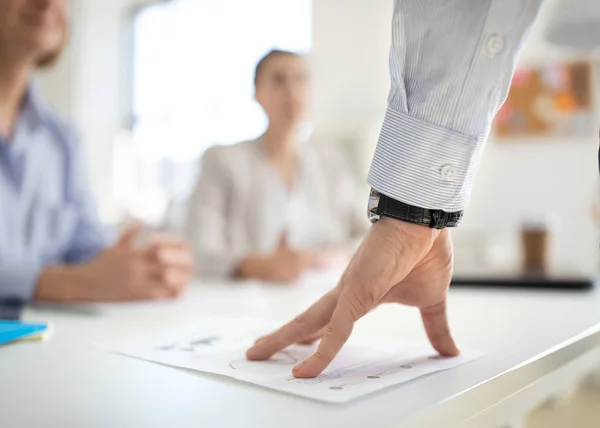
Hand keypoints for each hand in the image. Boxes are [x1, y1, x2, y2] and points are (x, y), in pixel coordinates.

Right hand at [35, 224, 193, 301]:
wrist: (83, 284)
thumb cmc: (101, 265)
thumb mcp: (115, 247)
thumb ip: (130, 235)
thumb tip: (141, 222)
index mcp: (134, 252)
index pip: (160, 245)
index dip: (174, 246)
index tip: (180, 248)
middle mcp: (136, 265)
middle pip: (167, 261)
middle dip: (182, 262)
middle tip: (190, 263)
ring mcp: (137, 281)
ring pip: (166, 279)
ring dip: (181, 278)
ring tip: (187, 277)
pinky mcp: (136, 296)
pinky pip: (159, 295)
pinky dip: (171, 293)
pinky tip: (180, 291)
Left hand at [246, 217, 459, 376]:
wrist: (426, 221)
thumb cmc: (424, 251)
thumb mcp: (430, 300)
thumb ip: (435, 327)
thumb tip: (449, 350)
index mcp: (359, 295)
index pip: (328, 320)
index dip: (311, 335)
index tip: (297, 349)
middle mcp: (346, 293)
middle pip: (307, 320)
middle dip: (282, 337)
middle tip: (257, 351)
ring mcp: (347, 292)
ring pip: (308, 322)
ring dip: (282, 339)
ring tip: (256, 352)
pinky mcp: (355, 292)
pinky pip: (336, 330)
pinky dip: (322, 351)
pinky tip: (305, 368)